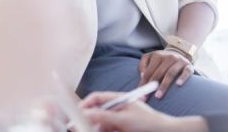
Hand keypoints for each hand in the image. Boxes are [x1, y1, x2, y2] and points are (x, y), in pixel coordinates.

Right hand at [80, 92, 207, 131]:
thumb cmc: (151, 123)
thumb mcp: (125, 119)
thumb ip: (104, 116)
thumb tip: (85, 114)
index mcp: (118, 100)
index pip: (96, 98)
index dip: (85, 104)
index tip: (76, 113)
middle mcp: (118, 109)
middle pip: (97, 113)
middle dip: (89, 120)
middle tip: (80, 128)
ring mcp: (120, 121)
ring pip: (102, 125)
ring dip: (97, 129)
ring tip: (94, 130)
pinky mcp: (122, 130)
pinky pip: (108, 130)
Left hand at [138, 49, 192, 98]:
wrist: (179, 53)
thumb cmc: (161, 61)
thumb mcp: (149, 59)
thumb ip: (142, 66)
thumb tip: (142, 76)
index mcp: (157, 55)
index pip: (148, 71)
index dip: (144, 82)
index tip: (142, 92)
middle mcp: (168, 57)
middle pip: (159, 72)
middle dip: (153, 85)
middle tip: (149, 96)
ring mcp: (179, 61)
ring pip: (170, 73)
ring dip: (164, 85)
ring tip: (158, 95)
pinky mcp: (189, 66)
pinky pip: (186, 72)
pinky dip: (182, 78)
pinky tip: (178, 85)